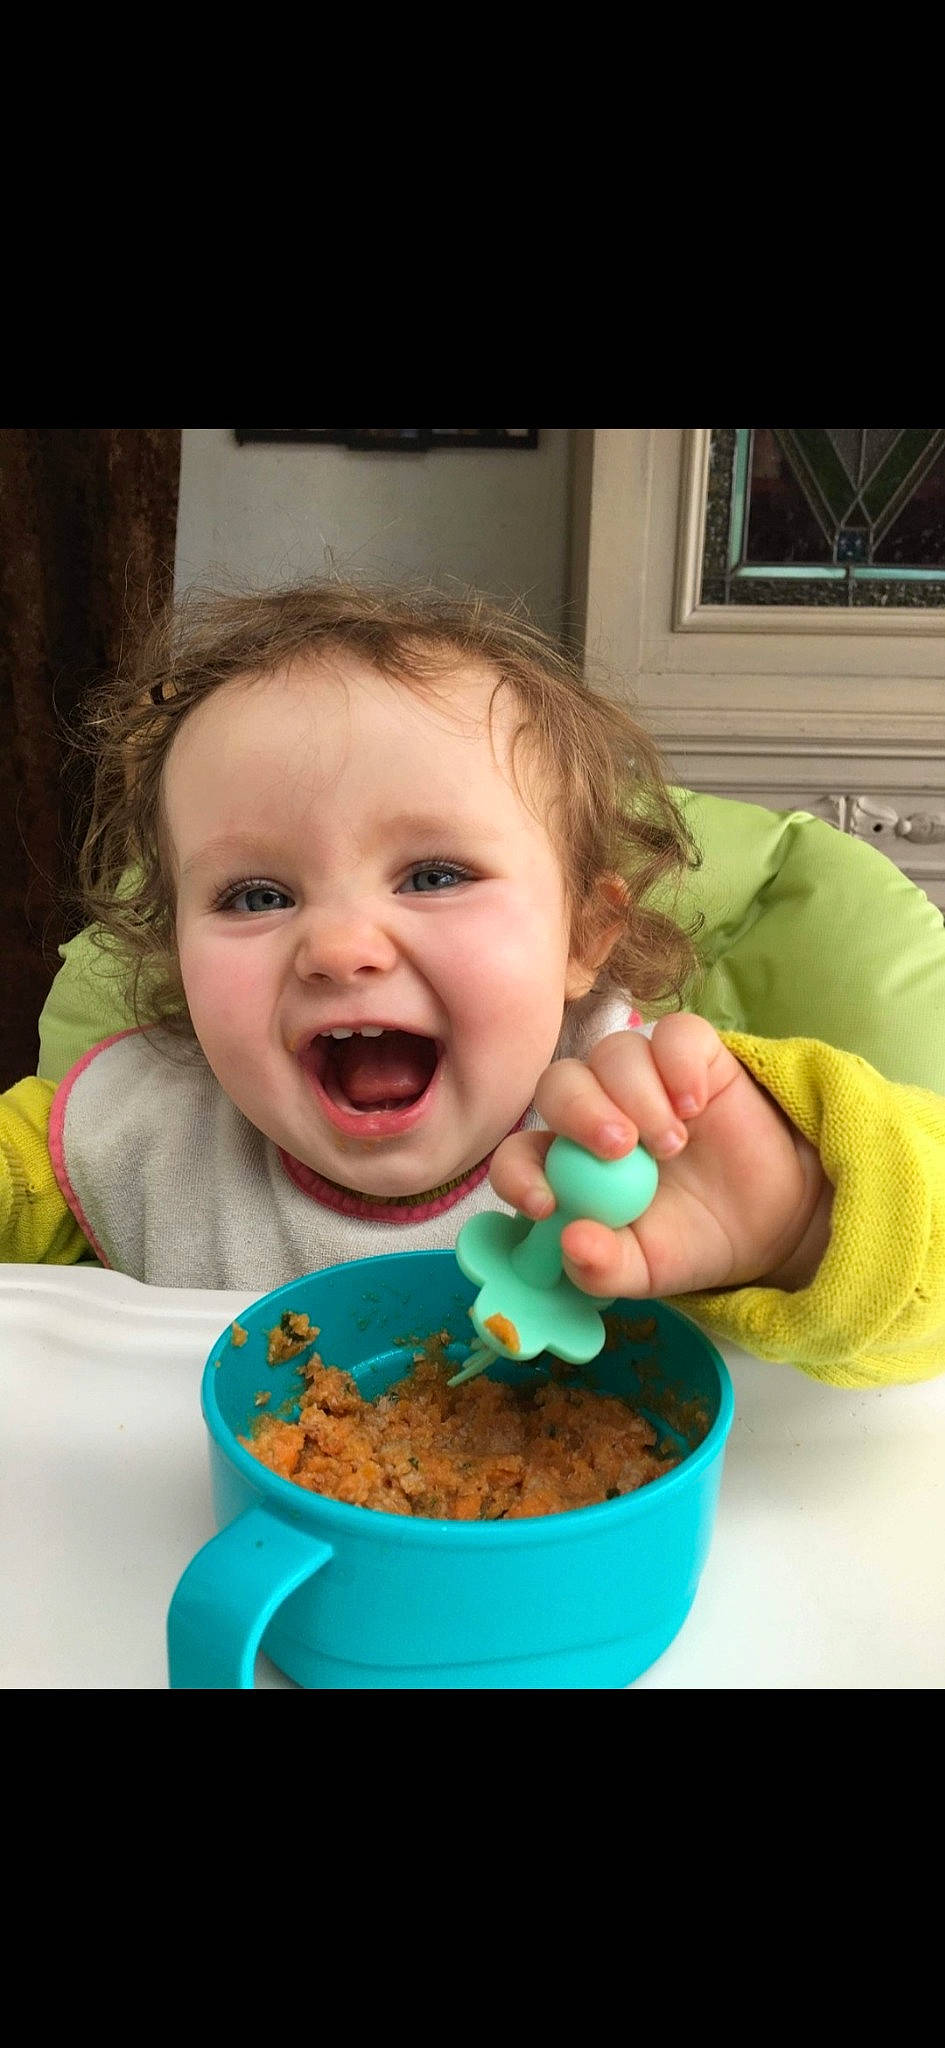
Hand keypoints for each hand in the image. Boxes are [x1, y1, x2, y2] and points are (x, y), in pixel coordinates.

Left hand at [490, 1014, 831, 1300]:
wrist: (768, 1221)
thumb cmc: (690, 1239)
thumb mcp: (645, 1270)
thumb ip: (602, 1268)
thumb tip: (569, 1245)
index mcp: (567, 1165)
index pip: (518, 1155)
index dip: (519, 1175)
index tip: (547, 1205)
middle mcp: (594, 1111)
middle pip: (559, 1084)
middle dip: (582, 1113)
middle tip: (621, 1149)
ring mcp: (641, 1078)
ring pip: (615, 1053)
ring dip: (639, 1096)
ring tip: (674, 1144)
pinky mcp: (691, 1055)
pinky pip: (674, 1033)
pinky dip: (679, 1064)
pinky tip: (695, 1104)